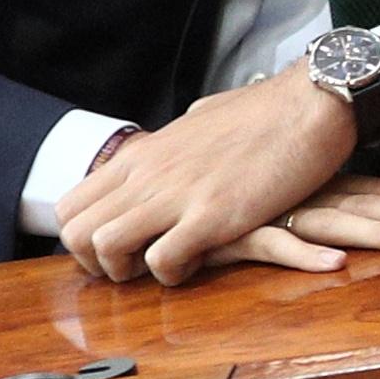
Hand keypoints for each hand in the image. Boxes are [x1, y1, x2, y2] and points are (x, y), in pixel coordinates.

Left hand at [55, 75, 361, 284]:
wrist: (309, 104)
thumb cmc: (266, 111)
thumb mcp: (201, 119)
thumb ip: (180, 137)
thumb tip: (182, 134)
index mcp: (141, 154)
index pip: (71, 206)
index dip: (85, 239)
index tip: (120, 248)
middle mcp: (147, 173)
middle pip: (76, 233)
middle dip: (98, 263)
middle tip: (135, 268)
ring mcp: (176, 194)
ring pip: (106, 247)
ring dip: (129, 272)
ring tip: (165, 268)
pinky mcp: (213, 215)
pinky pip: (162, 260)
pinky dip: (173, 274)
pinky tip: (200, 263)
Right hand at [203, 171, 379, 276]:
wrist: (147, 177)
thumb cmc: (221, 184)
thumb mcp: (279, 189)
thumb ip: (314, 194)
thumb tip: (356, 205)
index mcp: (320, 184)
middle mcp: (305, 194)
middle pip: (377, 203)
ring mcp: (273, 210)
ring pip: (338, 221)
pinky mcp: (236, 230)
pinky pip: (275, 243)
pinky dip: (304, 255)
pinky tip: (335, 264)